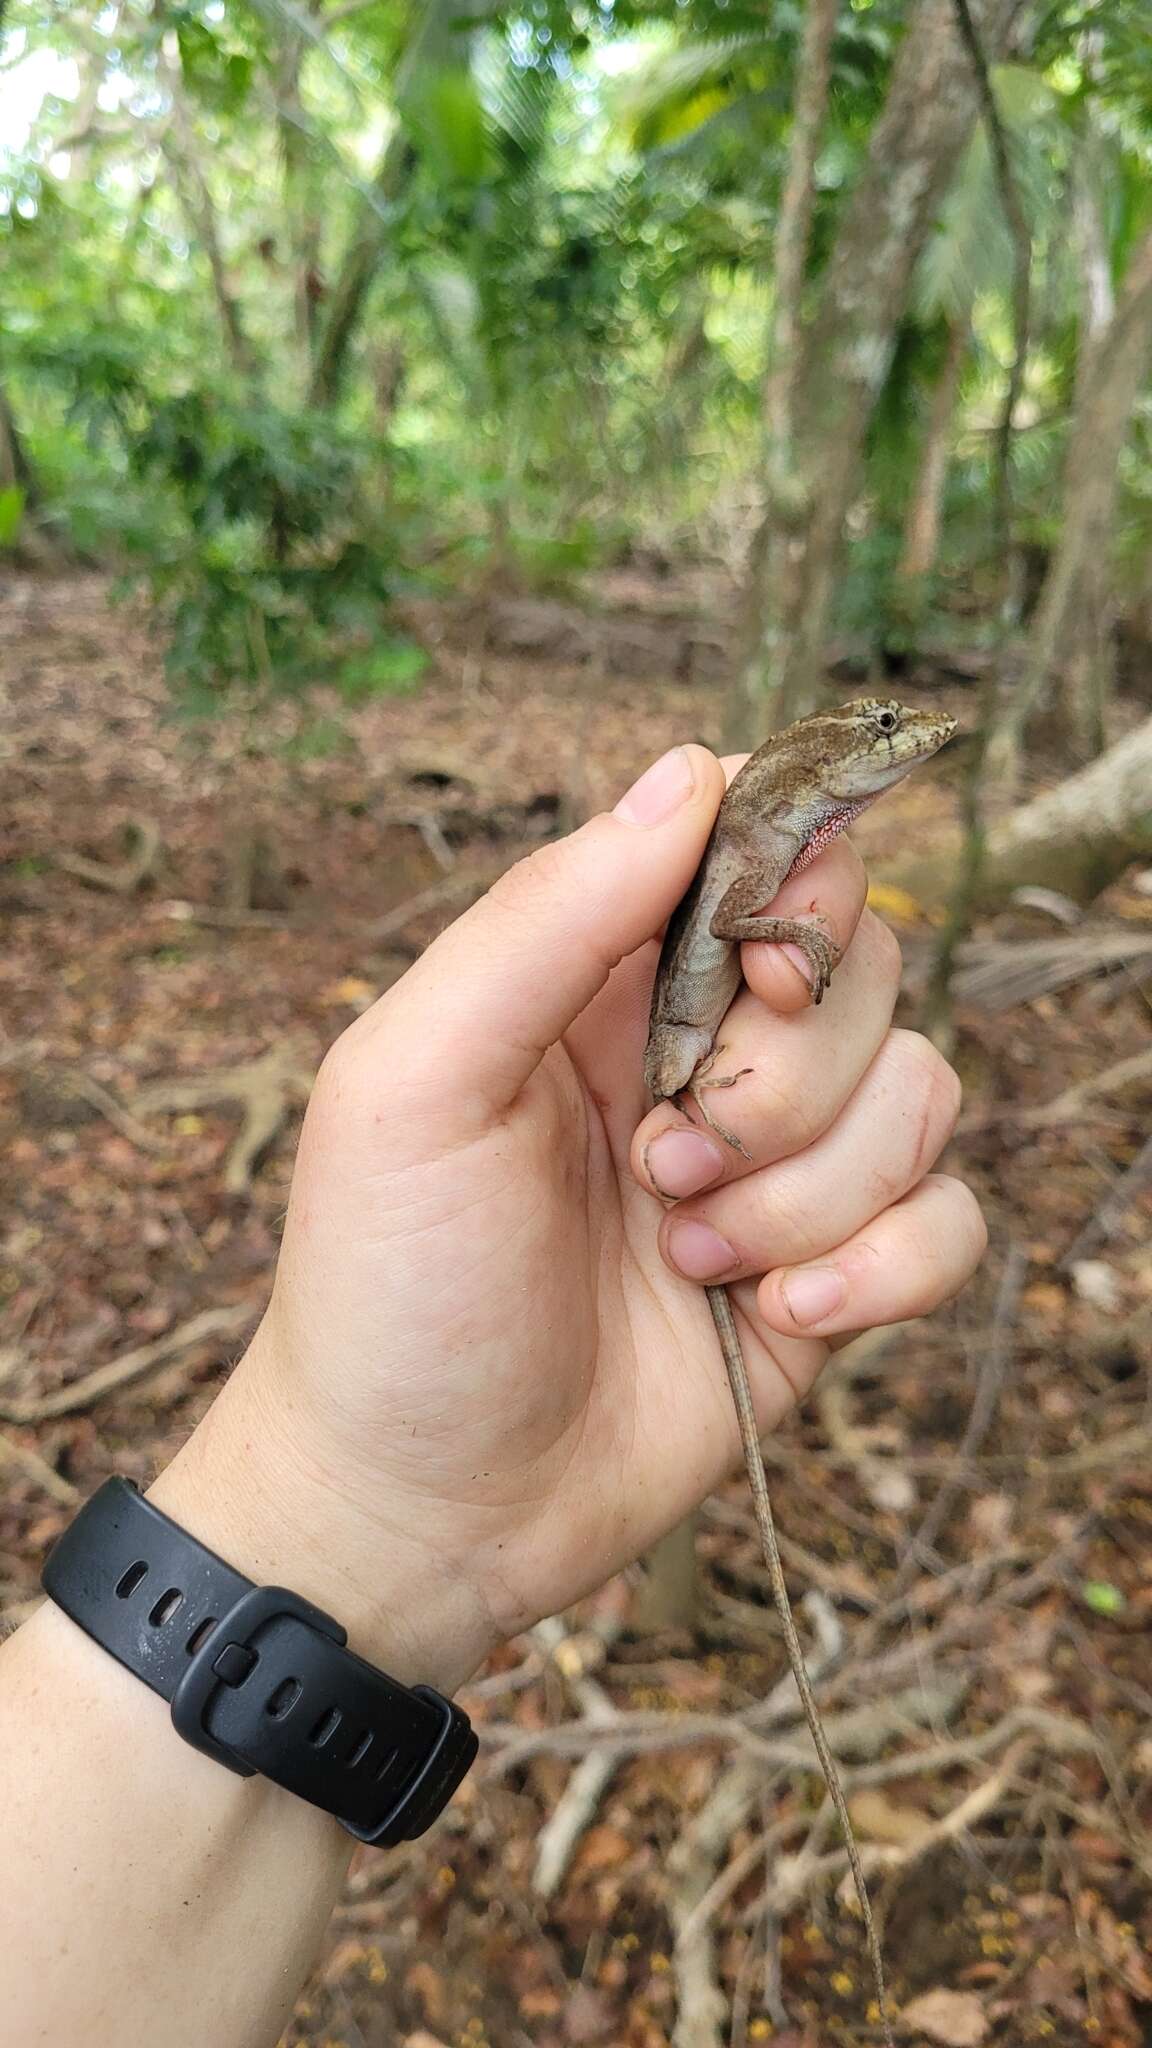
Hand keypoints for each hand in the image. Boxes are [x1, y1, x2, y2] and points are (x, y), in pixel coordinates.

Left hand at [155, 745, 983, 1691]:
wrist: (417, 1513)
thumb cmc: (387, 1291)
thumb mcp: (417, 1082)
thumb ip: (546, 919)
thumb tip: (694, 771)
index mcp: (600, 979)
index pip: (760, 846)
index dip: (797, 878)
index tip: (758, 965)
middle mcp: (701, 1055)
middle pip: (861, 968)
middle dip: (784, 1076)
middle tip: (665, 1162)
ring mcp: (771, 1167)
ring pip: (921, 1092)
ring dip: (812, 1191)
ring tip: (686, 1257)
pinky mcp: (825, 1276)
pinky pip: (948, 1219)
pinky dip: (883, 1271)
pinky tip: (772, 1322)